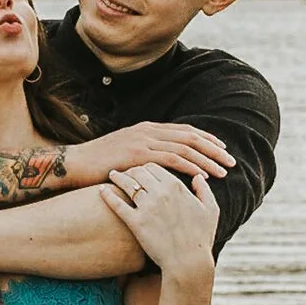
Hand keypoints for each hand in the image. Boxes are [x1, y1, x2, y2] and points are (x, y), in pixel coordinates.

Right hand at [66, 122, 233, 187]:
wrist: (74, 164)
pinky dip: (190, 166)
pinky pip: (171, 159)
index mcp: (146, 128)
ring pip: (185, 147)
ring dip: (207, 159)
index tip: (222, 149)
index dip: (205, 139)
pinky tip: (202, 175)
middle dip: (213, 148)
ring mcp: (143, 141)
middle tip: (231, 160)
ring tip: (223, 170)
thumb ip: (144, 154)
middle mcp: (148, 130)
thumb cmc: (98, 165)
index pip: (184, 130)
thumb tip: (161, 165)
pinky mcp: (138, 155)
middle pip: (190, 136)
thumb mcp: (125, 154)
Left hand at [99, 165, 218, 279]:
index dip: (146, 166)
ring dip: (118, 176)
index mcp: (177, 186)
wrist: (188, 262)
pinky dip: (107, 195)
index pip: (155, 166)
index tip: (141, 169)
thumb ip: (204, 190)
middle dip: (131, 169)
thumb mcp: (210, 210)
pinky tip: (101, 190)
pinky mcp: (135, 223)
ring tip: (111, 175)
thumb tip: (197, 176)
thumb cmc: (201, 237)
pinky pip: (117, 204)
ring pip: (127, 183)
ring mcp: (147, 207)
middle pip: (139, 171)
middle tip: (124, 170)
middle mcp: (160, 192)